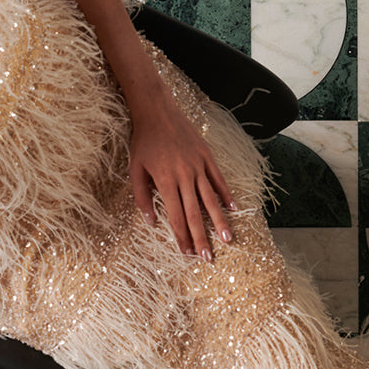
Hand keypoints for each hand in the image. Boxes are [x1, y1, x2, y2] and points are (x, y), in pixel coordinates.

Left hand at [128, 87, 234, 259]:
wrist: (157, 111)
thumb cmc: (143, 142)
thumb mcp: (135, 170)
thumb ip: (141, 197)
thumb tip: (150, 222)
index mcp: (165, 181)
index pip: (176, 216)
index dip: (182, 236)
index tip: (187, 253)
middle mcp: (185, 175)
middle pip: (195, 213)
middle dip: (201, 237)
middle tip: (208, 257)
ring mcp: (198, 165)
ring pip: (211, 199)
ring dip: (219, 221)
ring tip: (227, 239)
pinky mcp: (207, 156)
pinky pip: (218, 179)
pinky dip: (226, 194)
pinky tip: (233, 209)